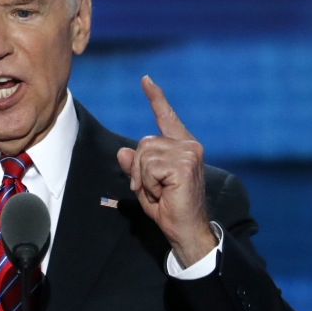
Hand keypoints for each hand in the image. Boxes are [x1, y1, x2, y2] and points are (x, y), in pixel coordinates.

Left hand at [116, 76, 215, 267]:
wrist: (186, 230)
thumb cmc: (169, 209)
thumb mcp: (146, 185)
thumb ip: (136, 167)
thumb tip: (123, 151)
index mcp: (181, 147)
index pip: (166, 117)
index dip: (155, 99)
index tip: (145, 80)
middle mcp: (188, 145)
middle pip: (143, 143)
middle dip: (139, 169)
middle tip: (154, 189)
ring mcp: (188, 153)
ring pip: (144, 154)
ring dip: (144, 179)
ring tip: (160, 192)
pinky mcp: (184, 164)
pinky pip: (149, 167)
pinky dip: (149, 184)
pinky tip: (164, 194)